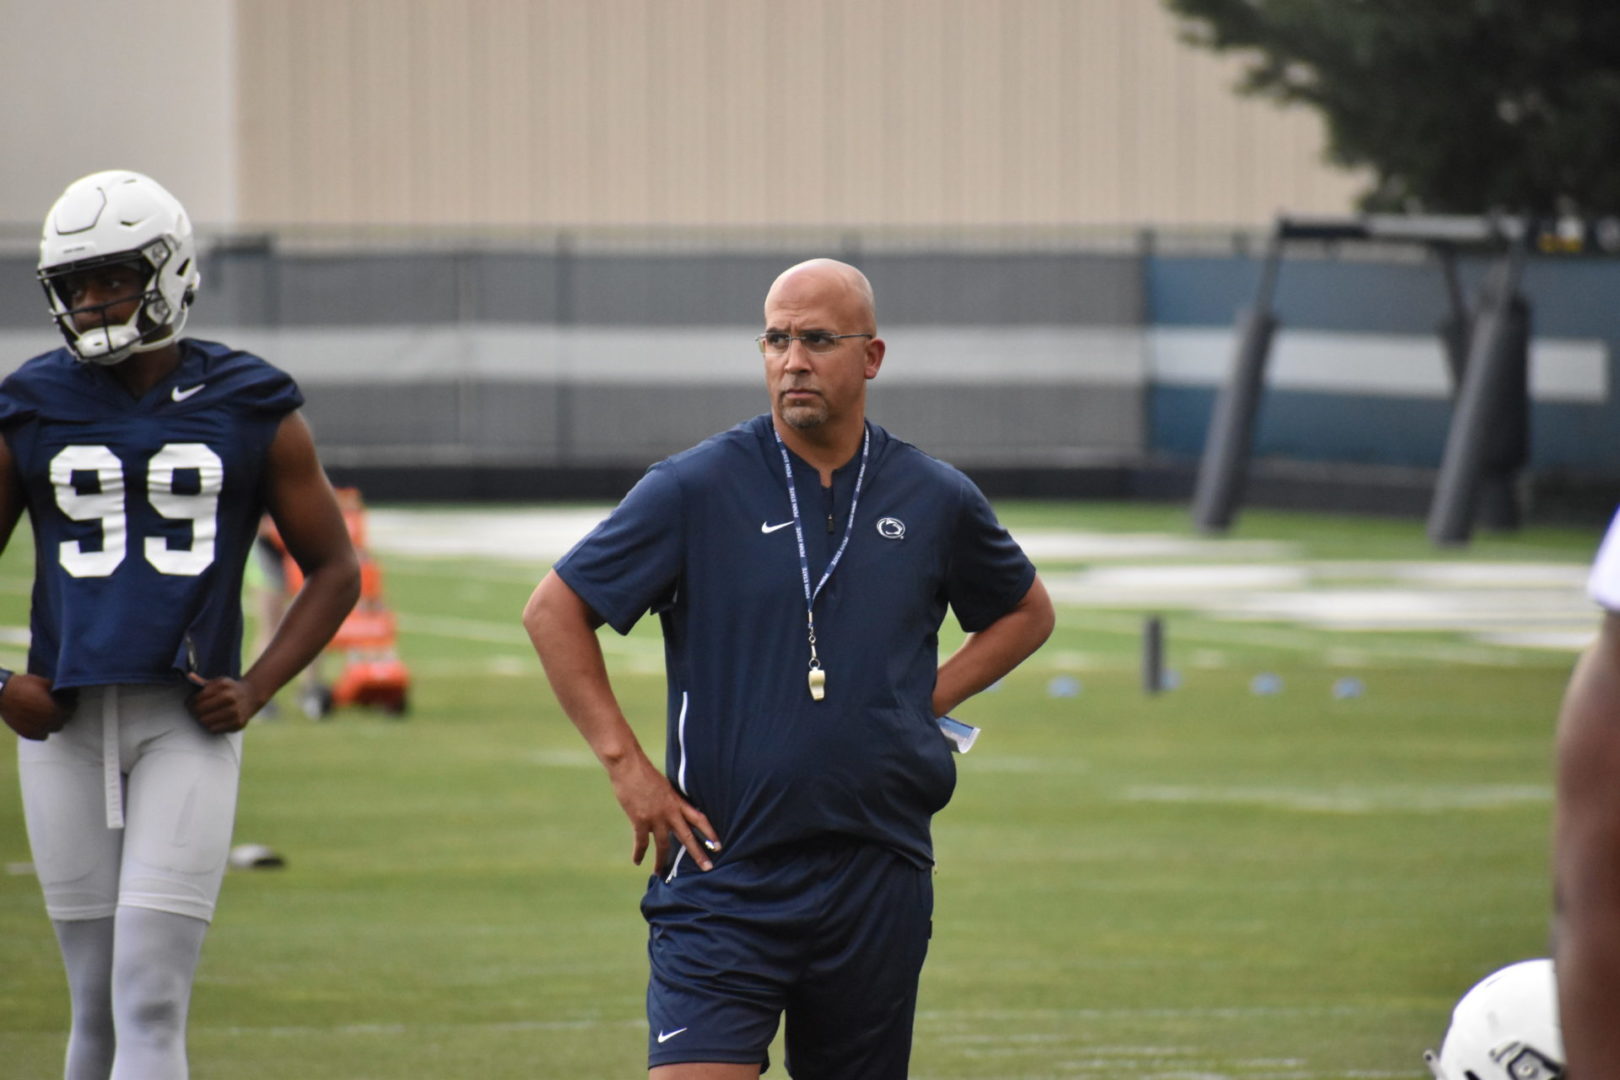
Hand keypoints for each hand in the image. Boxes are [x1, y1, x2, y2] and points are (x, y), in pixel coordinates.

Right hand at [0, 674, 67, 740]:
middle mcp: (49, 723)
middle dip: (63, 712)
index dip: (70, 702)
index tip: (67, 699)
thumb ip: (61, 690)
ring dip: (54, 722)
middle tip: (57, 706)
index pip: (72, 709)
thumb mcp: (46, 683)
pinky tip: (40, 722)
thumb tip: (73, 692)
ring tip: (48, 714)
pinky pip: (42, 736)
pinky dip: (43, 730)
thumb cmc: (25, 686)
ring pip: (54, 729)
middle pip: (64, 719)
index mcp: (56, 710)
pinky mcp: (28, 734)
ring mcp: (38, 730)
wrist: (2, 694)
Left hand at [186, 674, 263, 733]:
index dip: (190, 701)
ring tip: (203, 716)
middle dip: (194, 711)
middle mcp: (231, 698)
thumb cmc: (230, 689)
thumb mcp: (219, 682)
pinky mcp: (238, 723)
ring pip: (206, 721)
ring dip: (201, 719)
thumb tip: (190, 676)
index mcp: (224, 686)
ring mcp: (235, 712)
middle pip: (200, 710)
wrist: (251, 696)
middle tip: (194, 711)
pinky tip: (212, 721)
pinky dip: (211, 726)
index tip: (189, 703)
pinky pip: (215, 729)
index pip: (198, 698)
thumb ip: (204, 682)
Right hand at [607, 754, 720, 873]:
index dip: (710, 832)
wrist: (629, 767)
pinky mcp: (640, 821)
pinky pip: (641, 843)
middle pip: (687, 837)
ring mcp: (655, 818)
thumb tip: (671, 811)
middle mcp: (670, 812)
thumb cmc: (645, 772)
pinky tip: (637, 861)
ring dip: (662, 861)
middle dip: (697, 853)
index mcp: (678, 802)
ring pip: (663, 845)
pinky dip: (639, 853)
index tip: (718, 845)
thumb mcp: (665, 786)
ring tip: (661, 874)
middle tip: (707, 868)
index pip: (699, 819)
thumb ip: (670, 801)